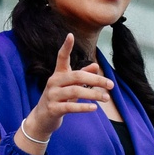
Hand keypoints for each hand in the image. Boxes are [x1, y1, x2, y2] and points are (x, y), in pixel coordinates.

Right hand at [20, 35, 112, 149]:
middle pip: (77, 77)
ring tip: (106, 98)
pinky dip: (83, 107)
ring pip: (75, 91)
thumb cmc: (59, 99)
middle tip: (111, 85)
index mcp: (58, 74)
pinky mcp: (53, 109)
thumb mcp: (69, 86)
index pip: (61, 58)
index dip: (66, 47)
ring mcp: (52, 95)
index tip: (70, 35)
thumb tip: (96, 66)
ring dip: (93, 95)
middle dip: (96, 80)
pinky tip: (94, 108)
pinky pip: (70, 107)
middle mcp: (53, 82)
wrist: (42, 119)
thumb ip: (82, 76)